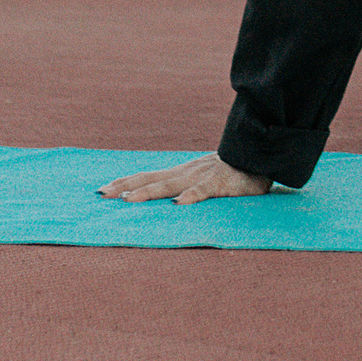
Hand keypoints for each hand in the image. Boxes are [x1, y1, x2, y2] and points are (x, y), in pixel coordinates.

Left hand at [98, 154, 274, 203]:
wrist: (259, 156)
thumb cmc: (232, 171)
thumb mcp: (203, 178)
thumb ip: (186, 187)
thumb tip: (167, 200)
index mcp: (181, 173)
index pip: (148, 175)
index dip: (126, 181)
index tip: (103, 188)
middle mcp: (186, 173)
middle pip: (151, 179)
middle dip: (126, 186)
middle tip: (102, 194)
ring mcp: (201, 176)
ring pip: (170, 186)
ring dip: (148, 193)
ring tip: (129, 200)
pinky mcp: (220, 183)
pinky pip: (203, 191)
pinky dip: (190, 197)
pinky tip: (179, 204)